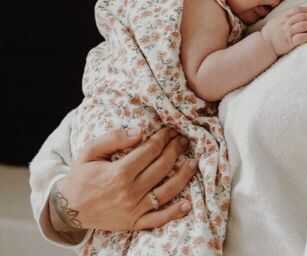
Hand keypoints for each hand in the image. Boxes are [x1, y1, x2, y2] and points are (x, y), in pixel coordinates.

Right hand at [51, 127, 196, 232]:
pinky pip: (158, 219)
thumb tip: (140, 131)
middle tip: (183, 140)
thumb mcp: (91, 151)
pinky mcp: (134, 223)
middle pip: (161, 167)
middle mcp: (130, 191)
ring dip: (183, 176)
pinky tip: (188, 204)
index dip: (163, 138)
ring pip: (166, 191)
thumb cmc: (81, 176)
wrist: (68, 208)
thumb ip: (114, 139)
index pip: (150, 150)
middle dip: (175, 150)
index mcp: (119, 172)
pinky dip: (174, 213)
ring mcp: (134, 209)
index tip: (171, 130)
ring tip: (193, 162)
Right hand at [261, 6, 306, 55]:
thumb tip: (297, 12)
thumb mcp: (275, 20)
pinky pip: (301, 38)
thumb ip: (285, 16)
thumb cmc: (270, 33)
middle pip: (302, 17)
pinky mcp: (289, 42)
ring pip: (303, 25)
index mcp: (283, 17)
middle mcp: (286, 24)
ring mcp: (287, 33)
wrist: (264, 45)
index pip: (298, 10)